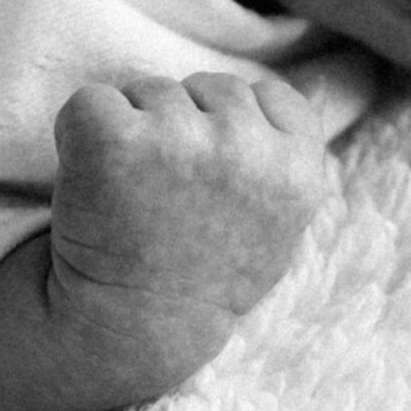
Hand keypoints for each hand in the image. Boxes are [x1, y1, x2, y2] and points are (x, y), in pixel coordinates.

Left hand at [46, 73, 332, 396]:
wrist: (123, 334)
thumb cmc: (203, 272)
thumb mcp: (279, 222)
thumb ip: (290, 153)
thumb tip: (329, 76)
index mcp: (296, 170)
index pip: (268, 95)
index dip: (234, 135)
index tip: (214, 191)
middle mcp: (244, 150)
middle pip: (210, 87)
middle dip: (184, 127)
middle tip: (169, 200)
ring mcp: (177, 142)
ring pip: (151, 90)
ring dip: (136, 130)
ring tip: (133, 200)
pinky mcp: (110, 140)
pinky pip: (90, 101)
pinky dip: (81, 133)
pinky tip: (91, 187)